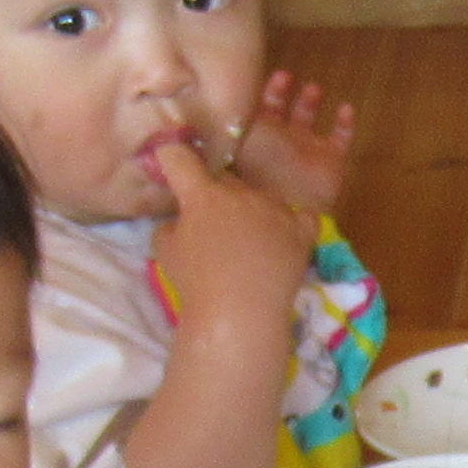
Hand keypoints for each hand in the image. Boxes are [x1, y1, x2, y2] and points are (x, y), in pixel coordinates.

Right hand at [147, 132, 315, 337]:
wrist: (239, 311)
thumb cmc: (195, 282)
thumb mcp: (165, 251)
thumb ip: (171, 225)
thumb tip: (181, 220)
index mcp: (203, 195)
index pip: (182, 161)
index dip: (174, 157)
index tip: (172, 159)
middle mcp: (242, 193)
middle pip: (227, 182)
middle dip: (217, 195)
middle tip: (214, 222)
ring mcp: (275, 209)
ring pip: (262, 198)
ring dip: (253, 210)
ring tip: (249, 240)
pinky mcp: (301, 230)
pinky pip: (302, 216)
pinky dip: (294, 222)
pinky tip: (287, 235)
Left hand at [224, 67, 356, 217]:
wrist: (295, 204)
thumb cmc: (261, 169)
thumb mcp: (238, 139)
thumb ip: (226, 121)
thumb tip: (203, 110)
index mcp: (253, 141)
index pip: (251, 112)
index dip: (253, 95)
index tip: (251, 75)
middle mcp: (278, 143)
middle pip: (280, 111)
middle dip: (281, 91)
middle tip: (284, 75)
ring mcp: (306, 151)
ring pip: (308, 119)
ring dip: (310, 101)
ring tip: (313, 87)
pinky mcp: (331, 160)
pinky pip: (341, 137)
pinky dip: (345, 123)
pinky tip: (346, 107)